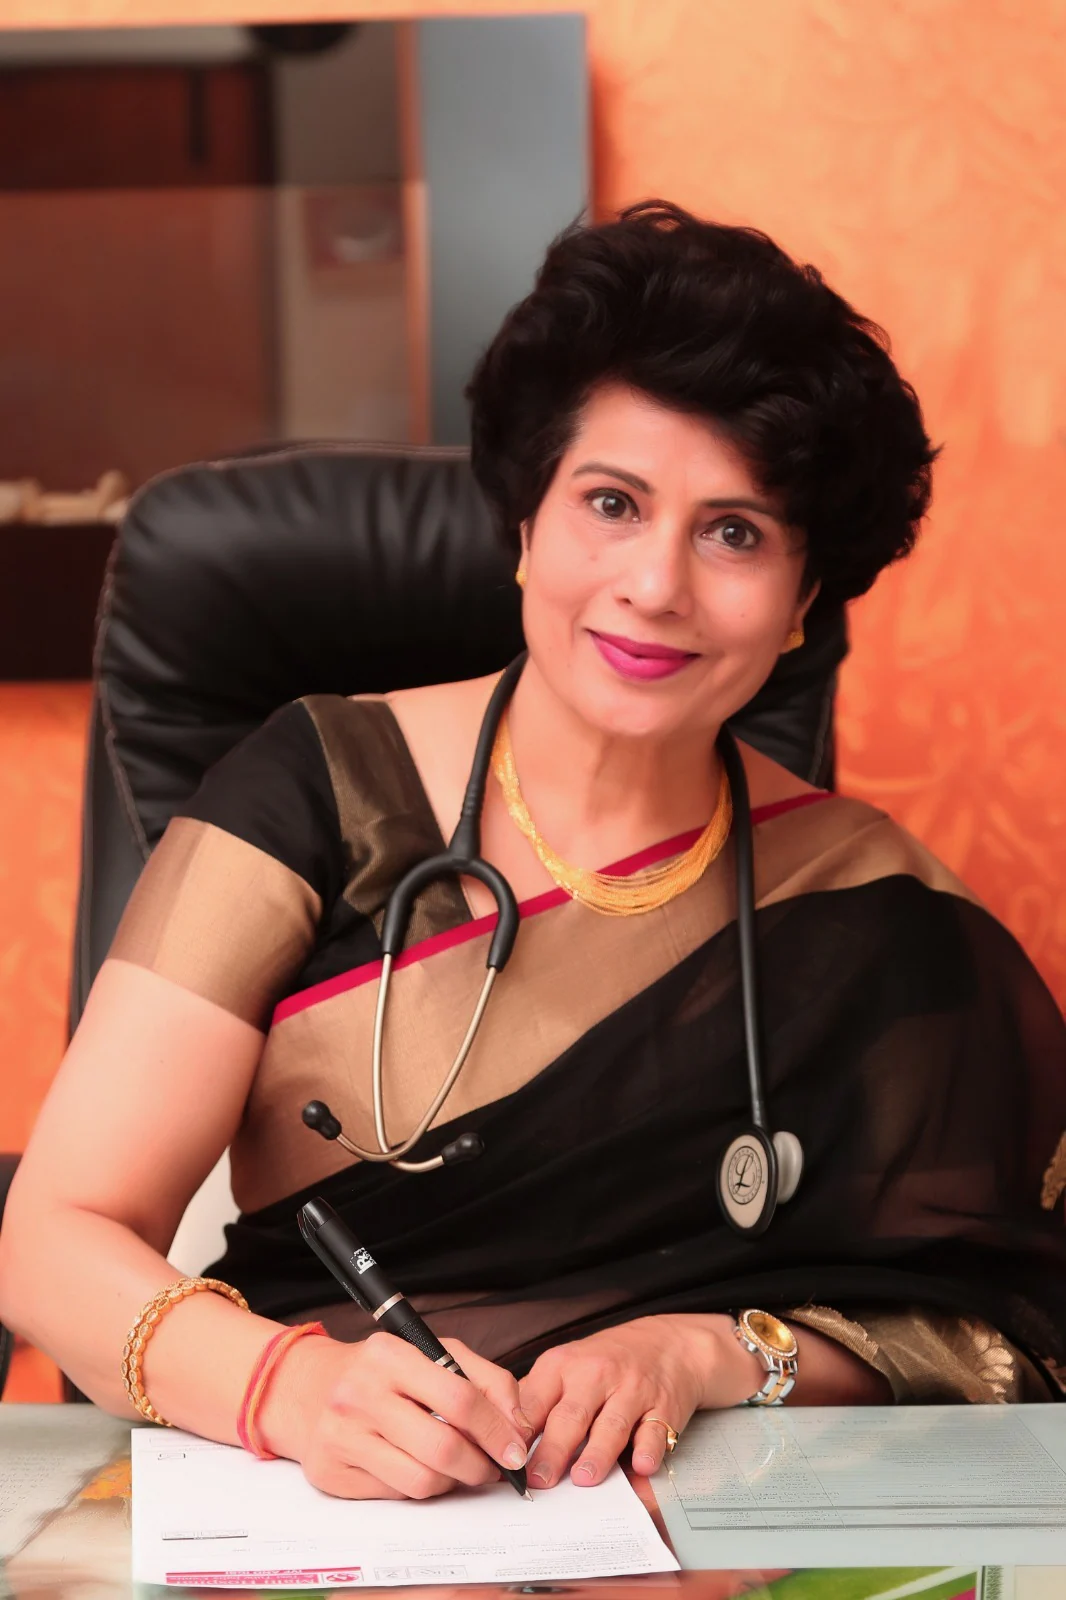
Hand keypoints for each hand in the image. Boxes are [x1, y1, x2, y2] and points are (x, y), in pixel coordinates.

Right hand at [261, 1331, 533, 1499]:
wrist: (306, 1388)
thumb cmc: (380, 1372)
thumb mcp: (433, 1353)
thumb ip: (485, 1380)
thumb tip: (518, 1425)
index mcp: (389, 1356)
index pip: (459, 1399)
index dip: (496, 1430)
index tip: (514, 1449)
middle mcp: (359, 1394)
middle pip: (442, 1448)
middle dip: (480, 1466)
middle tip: (491, 1468)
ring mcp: (341, 1436)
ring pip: (421, 1481)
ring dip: (452, 1482)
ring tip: (457, 1467)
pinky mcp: (330, 1474)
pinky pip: (395, 1495)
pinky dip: (417, 1487)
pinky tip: (417, 1467)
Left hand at [519, 1314, 757, 1488]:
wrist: (666, 1343)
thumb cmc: (605, 1361)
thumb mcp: (564, 1365)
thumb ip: (534, 1397)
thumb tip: (497, 1436)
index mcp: (562, 1366)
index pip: (535, 1401)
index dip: (519, 1432)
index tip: (506, 1459)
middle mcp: (596, 1375)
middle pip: (571, 1415)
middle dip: (553, 1449)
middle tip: (538, 1480)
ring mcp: (631, 1390)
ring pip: (612, 1424)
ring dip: (597, 1453)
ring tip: (583, 1479)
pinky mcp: (663, 1406)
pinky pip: (656, 1430)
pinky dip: (649, 1449)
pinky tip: (642, 1465)